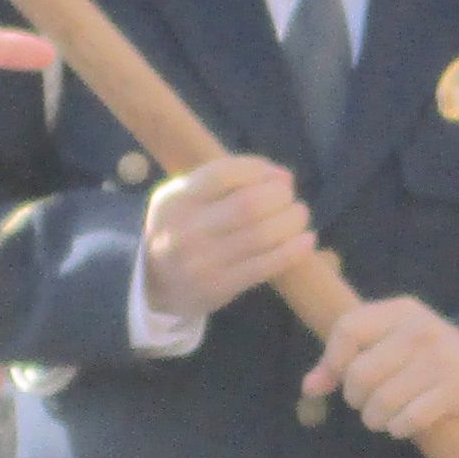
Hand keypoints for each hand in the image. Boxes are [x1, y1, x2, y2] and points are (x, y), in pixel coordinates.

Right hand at [141, 152, 318, 319]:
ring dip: (292, 222)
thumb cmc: (179, 230)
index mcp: (177, 199)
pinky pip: (265, 266)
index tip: (279, 177)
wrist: (152, 284)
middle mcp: (188, 229)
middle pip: (249, 205)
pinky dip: (293, 251)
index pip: (224, 173)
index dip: (260, 170)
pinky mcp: (220, 287)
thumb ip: (223, 180)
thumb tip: (281, 175)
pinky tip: (306, 241)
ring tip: (299, 216)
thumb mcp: (182, 197)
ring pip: (262, 236)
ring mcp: (204, 261)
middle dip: (281, 197)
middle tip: (290, 198)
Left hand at [309, 296, 458, 440]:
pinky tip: (403, 424)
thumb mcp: (388, 343)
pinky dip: (399, 428)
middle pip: (361, 373)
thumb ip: (345, 360)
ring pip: (383, 401)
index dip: (333, 360)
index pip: (349, 328)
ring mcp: (441, 360)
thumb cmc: (422, 355)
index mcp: (399, 311)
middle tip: (366, 402)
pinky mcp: (457, 390)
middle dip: (356, 398)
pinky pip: (410, 419)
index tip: (336, 379)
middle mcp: (420, 329)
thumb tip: (309, 387)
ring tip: (382, 416)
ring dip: (375, 418)